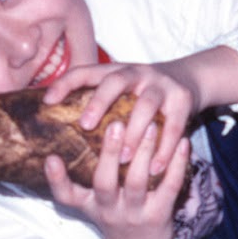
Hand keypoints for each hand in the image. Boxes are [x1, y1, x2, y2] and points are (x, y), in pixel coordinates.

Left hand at [45, 59, 200, 176]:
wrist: (189, 79)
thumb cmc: (143, 94)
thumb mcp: (120, 92)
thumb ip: (96, 103)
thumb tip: (58, 123)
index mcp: (115, 72)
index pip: (85, 71)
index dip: (65, 83)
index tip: (48, 101)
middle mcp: (137, 73)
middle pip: (115, 80)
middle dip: (99, 101)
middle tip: (85, 125)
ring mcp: (161, 84)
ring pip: (145, 104)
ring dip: (133, 132)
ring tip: (122, 158)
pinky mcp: (183, 99)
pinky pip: (173, 125)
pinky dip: (164, 148)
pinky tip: (155, 168)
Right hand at [45, 114, 189, 238]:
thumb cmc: (113, 220)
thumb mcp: (89, 206)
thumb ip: (75, 182)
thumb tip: (55, 150)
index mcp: (91, 205)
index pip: (67, 195)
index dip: (56, 178)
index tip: (50, 158)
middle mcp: (110, 210)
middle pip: (105, 182)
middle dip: (110, 153)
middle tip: (116, 123)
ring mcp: (135, 214)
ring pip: (137, 182)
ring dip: (144, 153)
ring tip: (150, 126)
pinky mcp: (160, 216)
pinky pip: (169, 188)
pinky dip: (177, 165)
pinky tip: (183, 143)